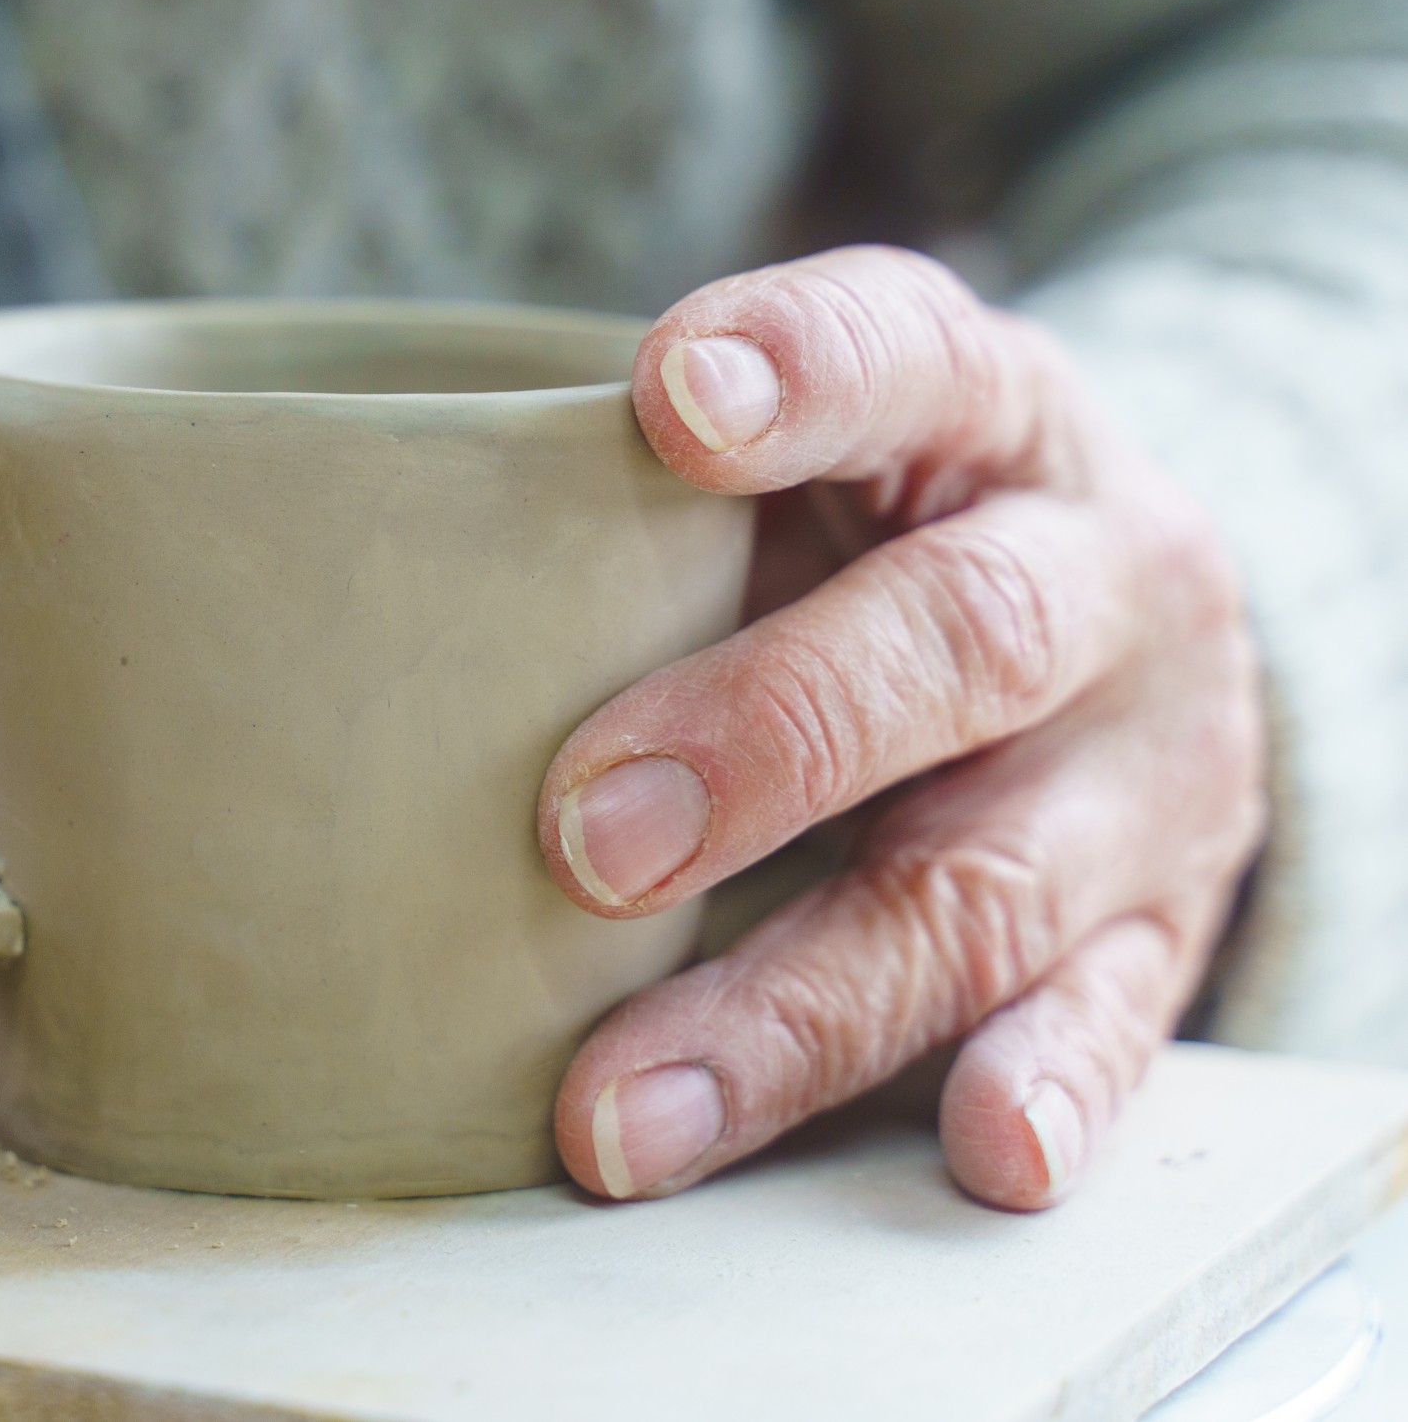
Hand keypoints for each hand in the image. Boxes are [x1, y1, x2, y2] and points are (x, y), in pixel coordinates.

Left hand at [541, 247, 1264, 1208]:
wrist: (1131, 618)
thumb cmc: (881, 535)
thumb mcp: (811, 460)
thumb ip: (648, 497)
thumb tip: (340, 593)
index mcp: (991, 416)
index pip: (910, 354)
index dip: (803, 371)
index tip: (668, 400)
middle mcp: (1098, 577)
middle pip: (960, 640)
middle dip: (770, 736)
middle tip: (587, 838)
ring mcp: (1144, 765)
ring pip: (987, 886)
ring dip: (795, 1008)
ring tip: (621, 1109)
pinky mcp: (1165, 927)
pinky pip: (1119, 1020)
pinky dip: (1045, 1088)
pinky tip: (979, 1151)